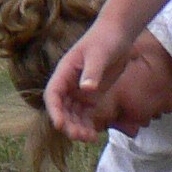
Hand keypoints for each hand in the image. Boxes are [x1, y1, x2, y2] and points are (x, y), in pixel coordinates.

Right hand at [44, 17, 137, 142]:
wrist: (118, 33)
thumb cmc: (106, 39)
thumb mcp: (99, 54)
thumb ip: (92, 72)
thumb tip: (86, 89)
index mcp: (64, 71)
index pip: (53, 94)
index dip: (54, 110)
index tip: (59, 124)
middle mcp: (68, 83)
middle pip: (62, 108)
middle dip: (68, 123)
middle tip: (79, 136)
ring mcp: (79, 90)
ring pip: (73, 114)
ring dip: (77, 127)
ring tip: (89, 138)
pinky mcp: (91, 96)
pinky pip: (85, 114)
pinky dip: (87, 125)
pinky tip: (94, 135)